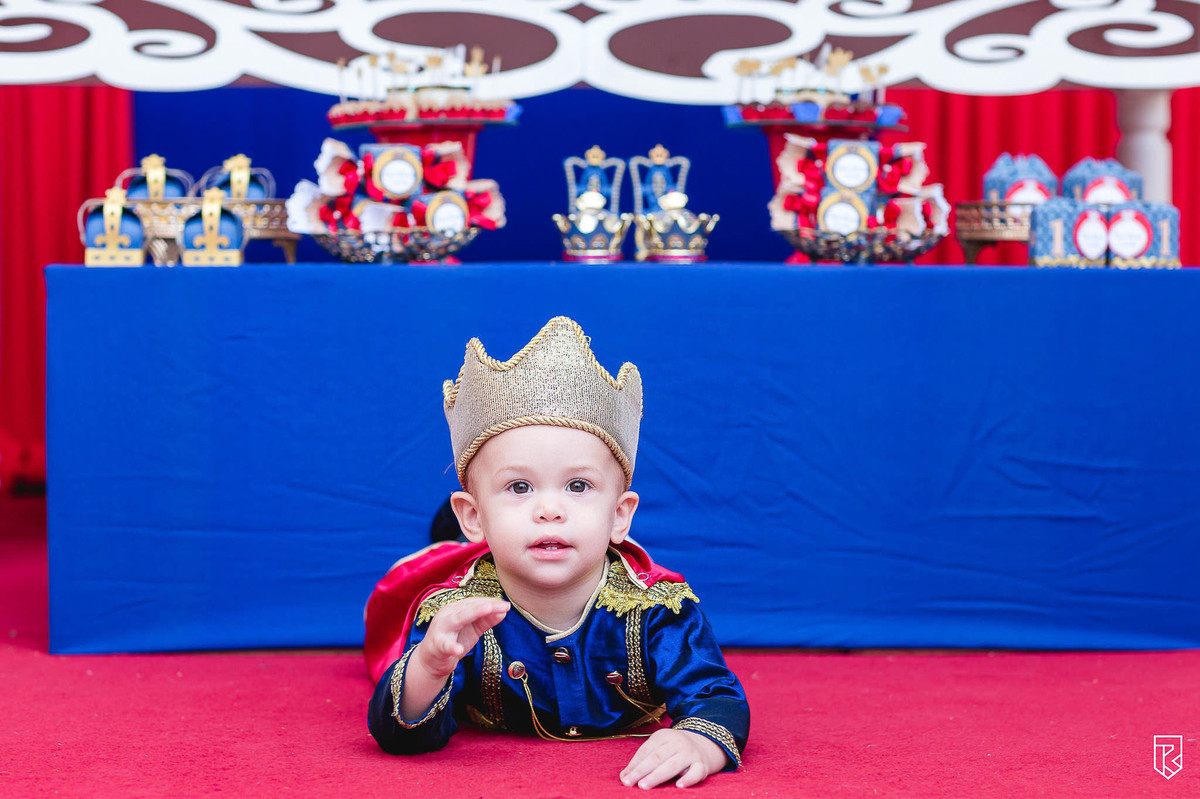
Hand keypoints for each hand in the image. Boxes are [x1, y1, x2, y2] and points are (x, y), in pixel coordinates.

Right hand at [399, 597, 507, 720]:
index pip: (475, 602)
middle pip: (469, 607)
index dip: (491, 603)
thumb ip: (486, 620)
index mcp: (456, 609)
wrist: (432, 660)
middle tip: (504, 606)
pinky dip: (451, 647)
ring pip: (458, 619)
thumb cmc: (454, 640)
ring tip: (488, 610)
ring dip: (473, 613)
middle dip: (487, 605)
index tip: (506, 605)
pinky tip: (458, 649)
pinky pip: (445, 645)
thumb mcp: (473, 629)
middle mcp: (447, 615)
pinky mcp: (437, 645)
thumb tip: (504, 610)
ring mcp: (441, 629)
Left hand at [620, 728, 728, 788]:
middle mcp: (677, 742)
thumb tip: (624, 776)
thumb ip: (642, 760)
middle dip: (641, 771)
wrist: (704, 744)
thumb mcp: (658, 748)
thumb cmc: (674, 750)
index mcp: (663, 735)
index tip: (624, 778)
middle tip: (629, 783)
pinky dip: (688, 779)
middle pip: (656, 758)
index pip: (646, 751)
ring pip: (672, 765)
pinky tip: (679, 785)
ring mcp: (690, 753)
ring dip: (656, 776)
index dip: (634, 765)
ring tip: (644, 786)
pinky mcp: (702, 765)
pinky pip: (696, 772)